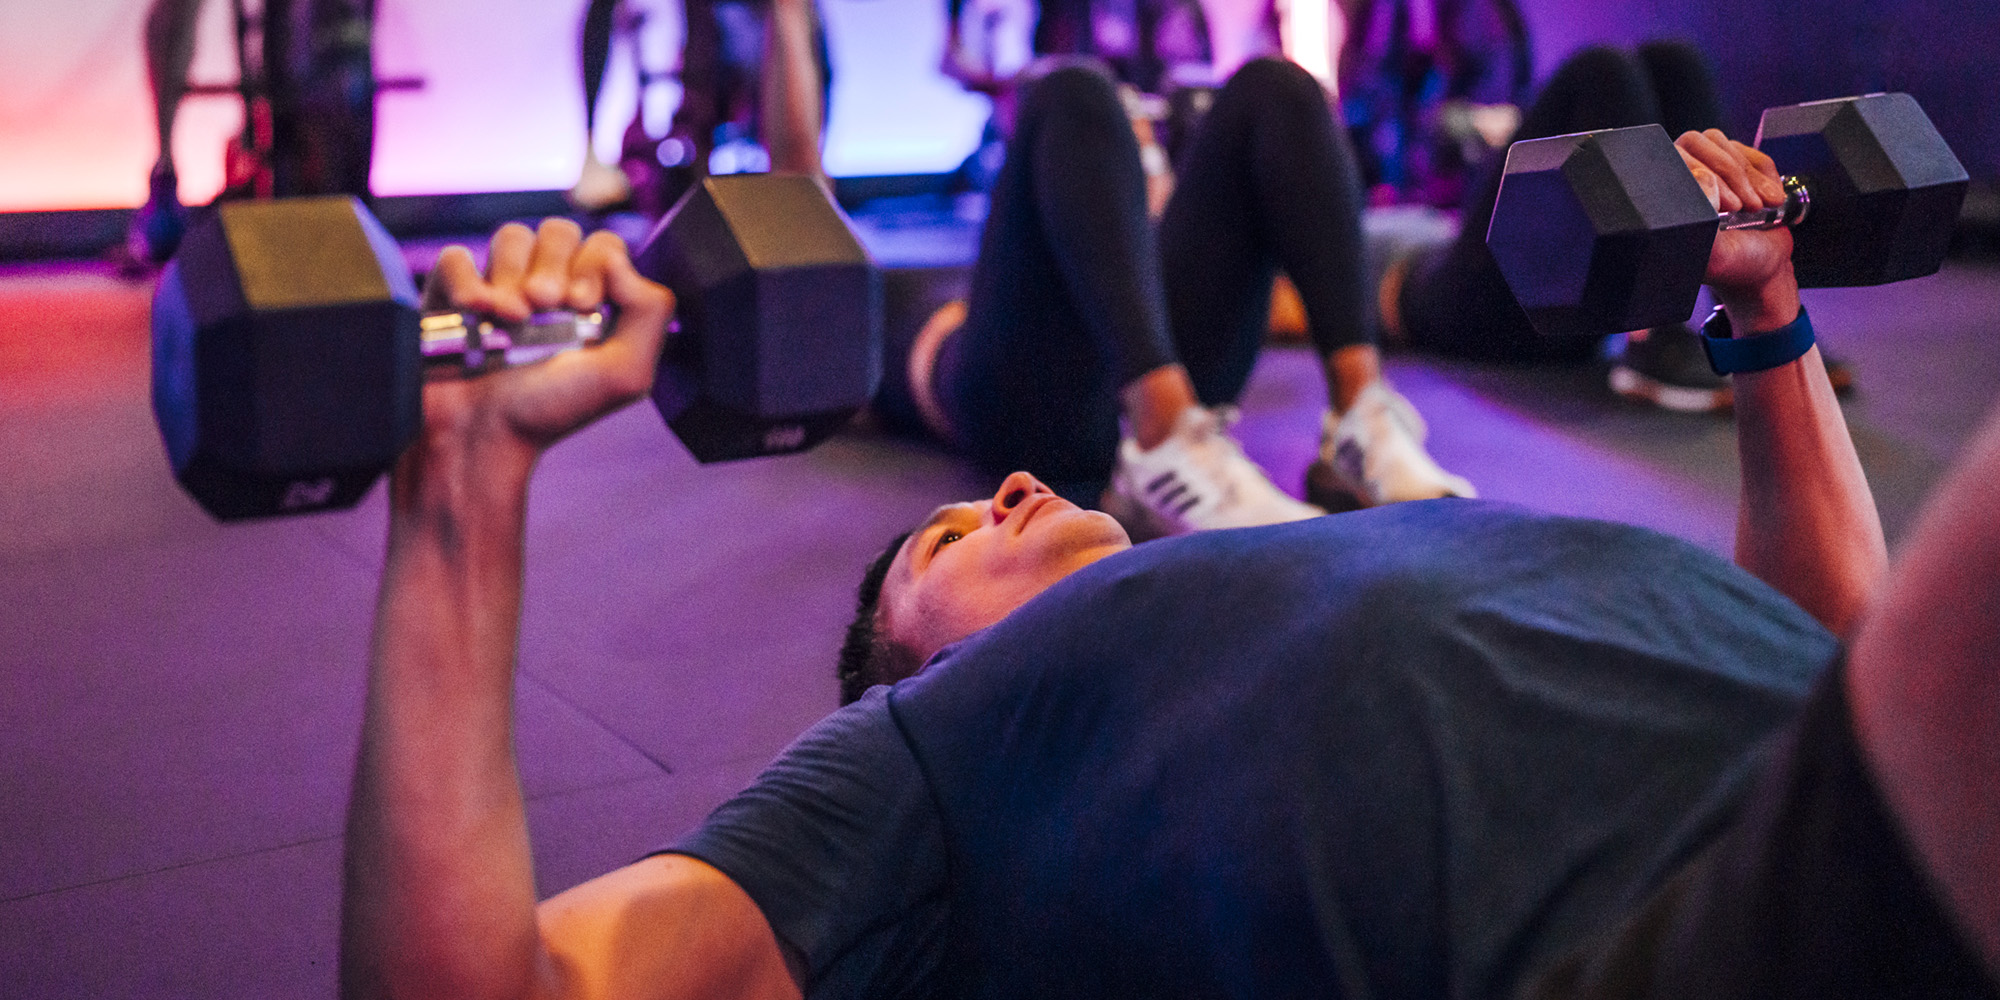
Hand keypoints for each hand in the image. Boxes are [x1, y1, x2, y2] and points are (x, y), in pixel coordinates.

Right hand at [415, 219, 672, 471]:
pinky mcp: (452, 293)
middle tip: (545, 305)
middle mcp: (548, 286)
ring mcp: (499, 286)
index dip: (593, 264)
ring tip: (512, 319)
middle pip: (559, 230)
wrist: (484, 437)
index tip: (582, 306)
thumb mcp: (626, 373)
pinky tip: (476, 314)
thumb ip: (649, 312)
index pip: (603, 244)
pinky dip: (467, 281)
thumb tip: (618, 259)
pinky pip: (457, 258)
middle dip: (554, 264)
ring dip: (512, 273)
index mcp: (593, 300)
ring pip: (511, 236)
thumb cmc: (553, 410)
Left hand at [1675, 129, 1800, 331]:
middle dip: (1730, 174)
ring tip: (1760, 208)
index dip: (1701, 175)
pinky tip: (1772, 201)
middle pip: (1698, 142)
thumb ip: (1703, 222)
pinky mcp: (1740, 168)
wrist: (1766, 268)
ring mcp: (1711, 169)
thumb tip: (1702, 180)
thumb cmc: (1734, 264)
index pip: (1672, 158)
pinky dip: (1766, 175)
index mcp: (1666, 199)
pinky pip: (1753, 153)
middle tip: (1746, 208)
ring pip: (1725, 145)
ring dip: (1749, 176)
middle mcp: (1683, 179)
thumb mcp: (1714, 252)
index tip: (1727, 207)